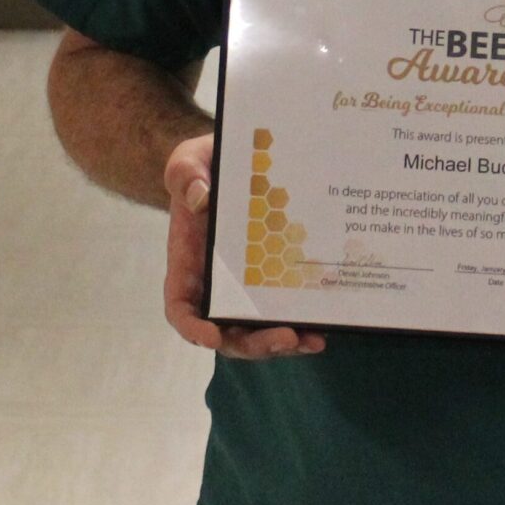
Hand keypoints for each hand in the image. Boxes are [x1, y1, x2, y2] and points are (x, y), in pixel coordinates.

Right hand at [163, 133, 326, 359]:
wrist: (238, 160)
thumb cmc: (206, 164)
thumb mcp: (189, 160)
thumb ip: (185, 174)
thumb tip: (199, 197)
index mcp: (188, 264)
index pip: (181, 306)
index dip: (193, 328)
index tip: (212, 337)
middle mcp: (215, 284)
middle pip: (227, 331)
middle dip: (254, 343)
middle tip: (285, 337)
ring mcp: (245, 286)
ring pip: (258, 330)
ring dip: (283, 343)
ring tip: (312, 340)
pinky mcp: (273, 280)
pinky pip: (283, 311)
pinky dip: (300, 326)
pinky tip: (323, 328)